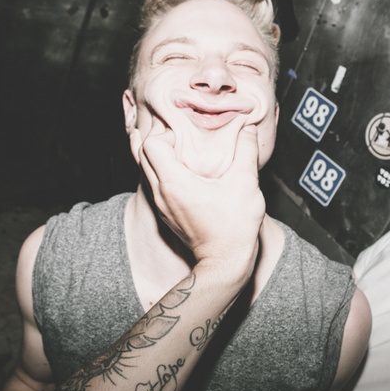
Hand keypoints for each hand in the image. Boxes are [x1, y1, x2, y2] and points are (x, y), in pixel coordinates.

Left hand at [136, 119, 264, 275]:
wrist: (225, 263)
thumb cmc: (235, 226)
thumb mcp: (245, 184)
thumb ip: (247, 151)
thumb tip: (248, 128)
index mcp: (174, 183)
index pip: (150, 144)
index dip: (166, 132)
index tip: (186, 133)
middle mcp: (160, 193)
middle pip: (140, 154)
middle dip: (156, 138)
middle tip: (178, 133)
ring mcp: (160, 205)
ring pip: (143, 169)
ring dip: (154, 154)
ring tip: (173, 144)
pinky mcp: (165, 213)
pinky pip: (152, 184)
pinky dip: (158, 170)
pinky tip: (177, 167)